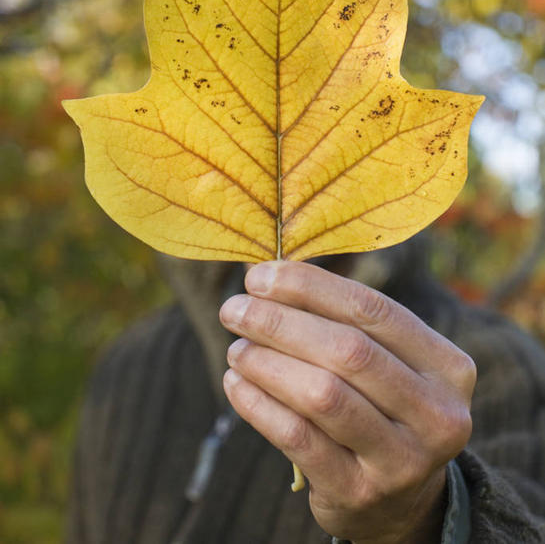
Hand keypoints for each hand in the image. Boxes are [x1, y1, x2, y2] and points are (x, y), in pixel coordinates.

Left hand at [219, 260, 475, 543]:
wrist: (398, 501)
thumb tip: (267, 274)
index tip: (260, 277)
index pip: (373, 309)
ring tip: (236, 348)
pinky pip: (298, 439)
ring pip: (322, 394)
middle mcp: (438, 414)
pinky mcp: (360, 494)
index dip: (310, 287)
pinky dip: (259, 405)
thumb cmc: (380, 406)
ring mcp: (403, 461)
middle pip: (347, 351)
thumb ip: (339, 319)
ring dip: (266, 363)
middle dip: (280, 323)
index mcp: (448, 366)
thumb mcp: (384, 362)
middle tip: (234, 310)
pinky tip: (237, 384)